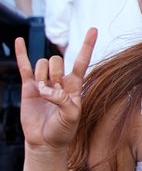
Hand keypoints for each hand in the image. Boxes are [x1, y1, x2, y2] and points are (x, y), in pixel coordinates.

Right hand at [16, 28, 96, 150]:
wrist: (45, 142)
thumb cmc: (63, 131)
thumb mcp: (71, 117)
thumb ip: (63, 100)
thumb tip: (45, 89)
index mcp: (74, 86)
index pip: (81, 61)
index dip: (87, 46)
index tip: (93, 29)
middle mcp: (59, 81)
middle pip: (56, 61)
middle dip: (54, 73)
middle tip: (53, 92)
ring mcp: (43, 82)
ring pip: (41, 64)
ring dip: (41, 76)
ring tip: (42, 93)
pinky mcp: (28, 87)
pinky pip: (24, 66)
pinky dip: (22, 53)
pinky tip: (19, 40)